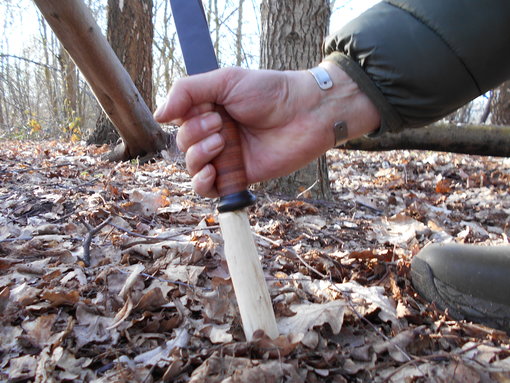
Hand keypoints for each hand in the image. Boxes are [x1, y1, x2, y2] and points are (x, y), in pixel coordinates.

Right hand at [155, 62, 378, 196]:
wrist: (306, 112)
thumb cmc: (269, 92)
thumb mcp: (225, 80)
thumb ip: (187, 91)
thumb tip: (158, 115)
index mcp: (209, 111)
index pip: (179, 122)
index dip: (186, 119)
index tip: (208, 109)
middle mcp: (215, 135)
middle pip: (183, 145)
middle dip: (195, 135)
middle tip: (221, 124)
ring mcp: (226, 157)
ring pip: (191, 167)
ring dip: (199, 156)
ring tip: (222, 142)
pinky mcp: (239, 177)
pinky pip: (208, 189)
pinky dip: (202, 183)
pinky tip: (211, 172)